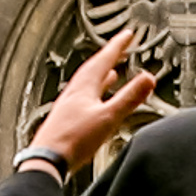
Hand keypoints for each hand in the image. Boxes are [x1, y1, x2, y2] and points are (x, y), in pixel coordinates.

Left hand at [28, 37, 162, 176]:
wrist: (48, 160)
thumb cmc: (73, 140)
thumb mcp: (108, 117)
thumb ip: (129, 98)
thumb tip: (147, 78)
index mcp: (84, 86)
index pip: (104, 58)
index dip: (117, 45)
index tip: (128, 34)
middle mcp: (74, 91)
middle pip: (94, 67)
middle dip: (109, 56)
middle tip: (120, 48)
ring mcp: (69, 105)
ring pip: (88, 83)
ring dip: (102, 75)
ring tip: (113, 71)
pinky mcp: (67, 119)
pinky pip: (84, 98)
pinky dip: (95, 94)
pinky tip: (98, 101)